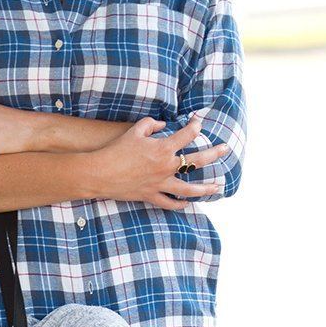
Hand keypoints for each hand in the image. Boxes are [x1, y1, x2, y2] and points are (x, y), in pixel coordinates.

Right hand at [92, 113, 229, 210]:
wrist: (100, 173)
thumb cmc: (116, 150)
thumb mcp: (134, 131)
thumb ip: (151, 124)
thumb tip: (163, 124)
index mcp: (162, 149)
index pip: (187, 135)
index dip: (196, 126)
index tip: (199, 122)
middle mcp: (166, 167)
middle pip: (197, 161)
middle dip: (214, 154)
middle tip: (226, 149)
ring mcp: (160, 184)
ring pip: (189, 189)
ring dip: (206, 188)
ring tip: (218, 187)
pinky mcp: (151, 196)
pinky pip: (170, 203)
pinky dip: (180, 204)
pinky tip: (188, 203)